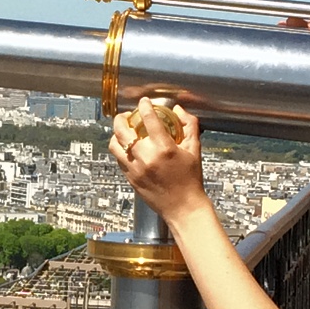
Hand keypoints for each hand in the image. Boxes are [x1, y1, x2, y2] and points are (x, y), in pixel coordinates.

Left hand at [109, 95, 210, 212]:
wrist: (183, 206)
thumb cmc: (190, 179)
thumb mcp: (195, 151)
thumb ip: (189, 126)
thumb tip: (178, 110)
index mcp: (165, 149)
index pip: (149, 120)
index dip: (144, 107)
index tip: (144, 102)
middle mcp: (147, 157)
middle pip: (122, 130)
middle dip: (121, 117)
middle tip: (127, 115)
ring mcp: (135, 168)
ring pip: (114, 144)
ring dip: (116, 133)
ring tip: (124, 130)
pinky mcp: (129, 177)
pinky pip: (117, 158)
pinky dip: (119, 148)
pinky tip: (127, 146)